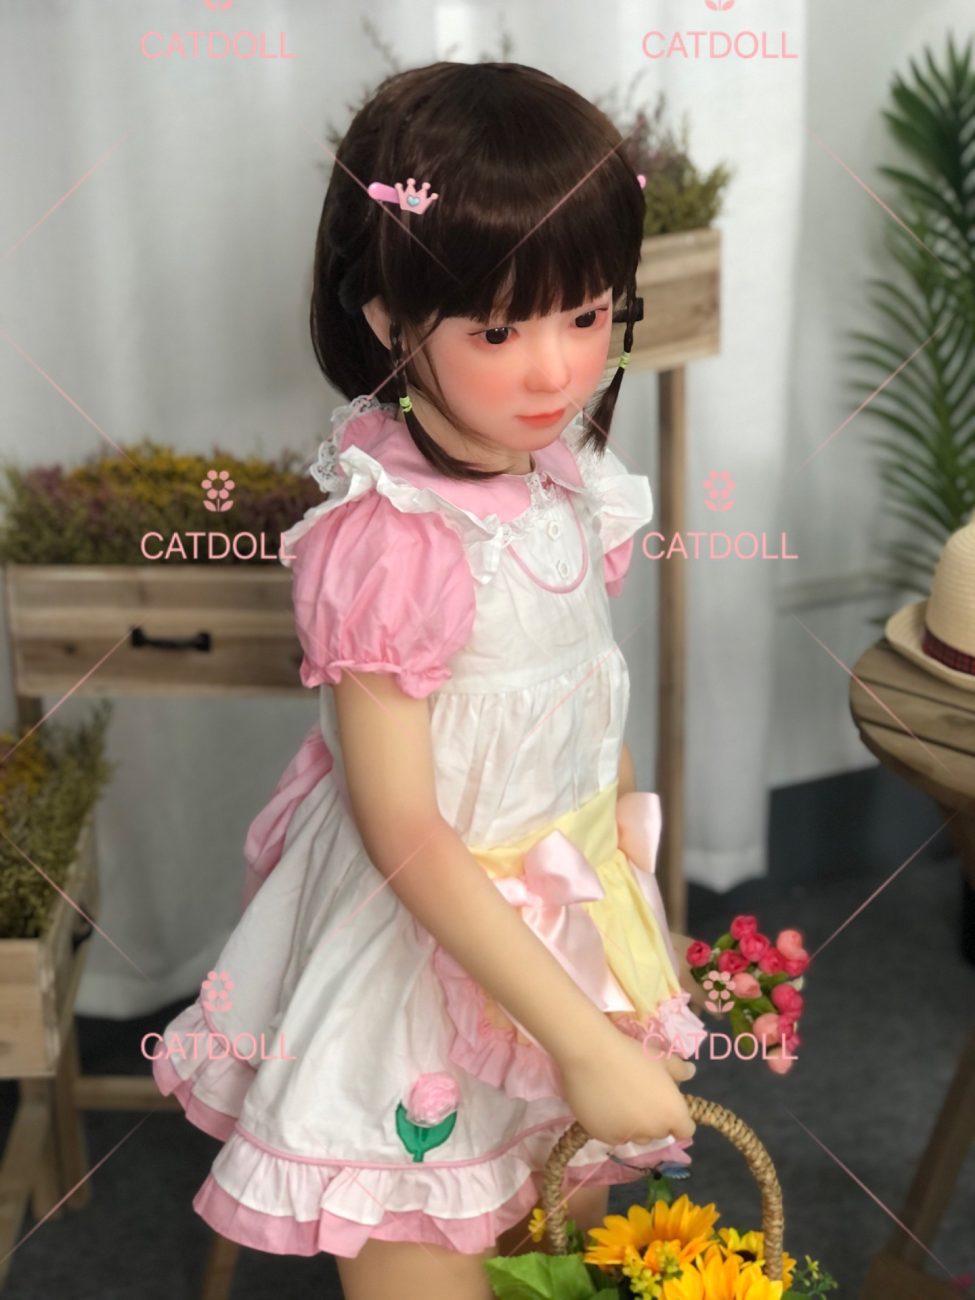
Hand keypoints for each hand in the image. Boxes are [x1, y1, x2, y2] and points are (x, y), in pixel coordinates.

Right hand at [557, 1029, 695, 1148]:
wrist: (592, 1055)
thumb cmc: (631, 1053)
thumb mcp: (660, 1057)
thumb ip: (679, 1069)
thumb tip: (690, 1072)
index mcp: (672, 1114)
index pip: (685, 1130)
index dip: (679, 1119)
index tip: (666, 1104)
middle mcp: (653, 1131)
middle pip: (659, 1133)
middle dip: (654, 1119)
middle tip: (641, 1098)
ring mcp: (628, 1136)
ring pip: (636, 1136)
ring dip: (634, 1125)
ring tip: (620, 1102)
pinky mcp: (604, 1137)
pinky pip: (615, 1137)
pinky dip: (613, 1126)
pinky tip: (604, 1106)